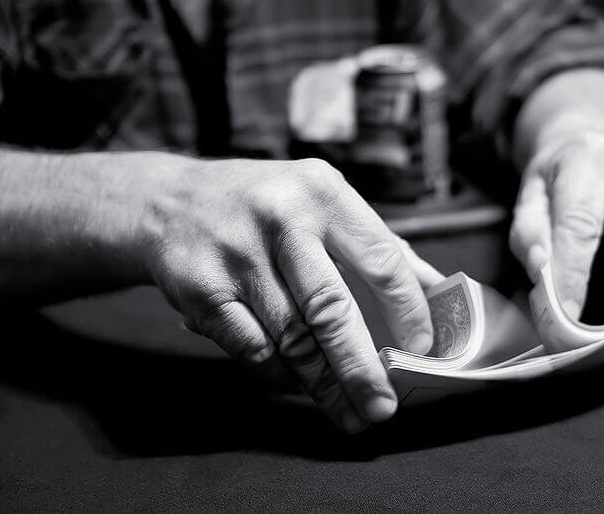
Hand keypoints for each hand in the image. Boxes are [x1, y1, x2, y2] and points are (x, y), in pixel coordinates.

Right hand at [136, 156, 439, 431]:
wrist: (169, 202)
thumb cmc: (261, 206)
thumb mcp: (320, 201)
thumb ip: (374, 243)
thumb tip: (434, 290)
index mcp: (323, 192)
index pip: (381, 259)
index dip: (408, 312)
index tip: (421, 350)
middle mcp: (281, 218)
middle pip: (333, 309)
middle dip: (363, 368)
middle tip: (383, 406)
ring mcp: (237, 254)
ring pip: (293, 338)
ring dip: (324, 384)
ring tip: (348, 412)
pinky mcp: (202, 290)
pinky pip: (253, 350)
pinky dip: (280, 376)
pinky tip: (298, 385)